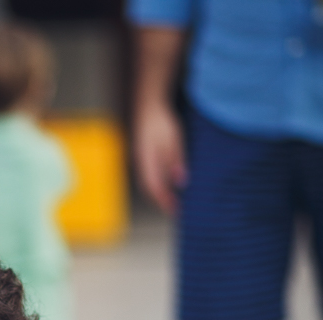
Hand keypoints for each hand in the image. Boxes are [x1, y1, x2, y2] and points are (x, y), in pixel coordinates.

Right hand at [133, 100, 186, 214]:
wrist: (148, 105)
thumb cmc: (161, 121)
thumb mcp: (173, 140)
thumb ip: (176, 161)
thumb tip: (180, 182)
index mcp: (148, 162)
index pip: (155, 188)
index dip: (164, 202)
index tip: (175, 211)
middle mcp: (142, 163)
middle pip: (150, 188)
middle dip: (161, 200)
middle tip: (175, 209)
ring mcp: (141, 159)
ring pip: (149, 182)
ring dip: (159, 192)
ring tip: (171, 199)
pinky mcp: (144, 155)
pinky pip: (149, 174)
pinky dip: (157, 182)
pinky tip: (166, 181)